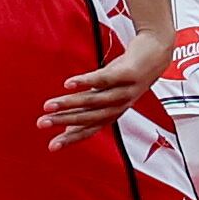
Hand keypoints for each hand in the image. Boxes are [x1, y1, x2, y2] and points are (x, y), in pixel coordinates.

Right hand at [42, 26, 172, 144]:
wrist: (156, 52)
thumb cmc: (127, 74)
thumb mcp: (108, 93)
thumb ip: (90, 107)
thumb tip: (68, 125)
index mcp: (114, 112)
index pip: (90, 129)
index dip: (71, 139)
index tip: (52, 147)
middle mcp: (120, 105)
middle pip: (89, 117)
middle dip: (64, 121)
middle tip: (42, 123)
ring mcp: (125, 90)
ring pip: (94, 100)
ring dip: (70, 104)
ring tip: (48, 105)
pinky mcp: (127, 73)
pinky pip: (104, 79)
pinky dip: (86, 82)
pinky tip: (68, 84)